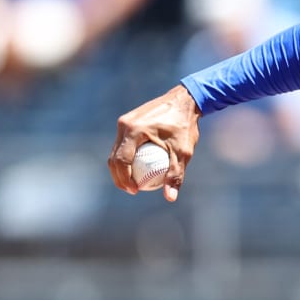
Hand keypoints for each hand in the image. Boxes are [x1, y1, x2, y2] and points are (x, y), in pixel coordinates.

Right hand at [108, 84, 200, 201]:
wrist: (185, 101)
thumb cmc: (185, 126)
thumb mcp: (183, 152)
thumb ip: (175, 174)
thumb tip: (170, 198)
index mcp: (134, 130)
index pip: (121, 160)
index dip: (125, 179)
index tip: (136, 191)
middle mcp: (124, 124)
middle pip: (114, 157)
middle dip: (119, 177)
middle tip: (133, 190)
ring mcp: (124, 121)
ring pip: (116, 150)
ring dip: (121, 168)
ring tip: (134, 183)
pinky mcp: (128, 121)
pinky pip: (124, 143)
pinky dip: (127, 157)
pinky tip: (140, 169)